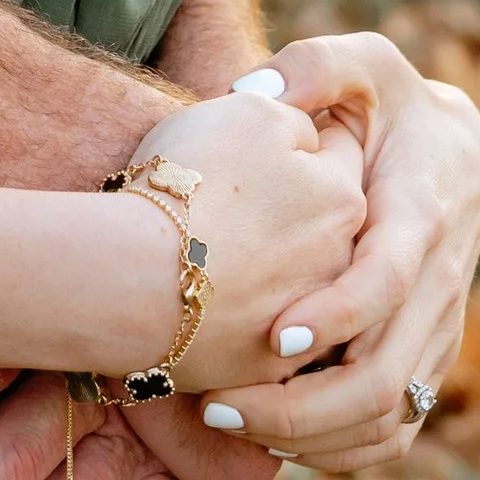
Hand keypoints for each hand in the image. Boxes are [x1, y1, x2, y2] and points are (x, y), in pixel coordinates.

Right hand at [120, 87, 367, 391]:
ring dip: (262, 267)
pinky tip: (196, 297)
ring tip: (205, 252)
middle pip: (317, 222)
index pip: (335, 154)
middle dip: (286, 210)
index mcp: (344, 197)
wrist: (136, 281)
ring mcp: (308, 322)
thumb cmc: (191, 184)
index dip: (292, 143)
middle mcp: (341, 264)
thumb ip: (293, 115)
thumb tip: (305, 136)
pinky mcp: (269, 367)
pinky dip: (236, 315)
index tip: (252, 149)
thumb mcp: (249, 112)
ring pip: (290, 280)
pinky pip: (257, 329)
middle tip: (225, 201)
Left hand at [202, 34, 479, 473]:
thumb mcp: (363, 65)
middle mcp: (438, 288)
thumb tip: (256, 90)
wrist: (461, 153)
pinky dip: (339, 450)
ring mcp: (438, 334)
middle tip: (218, 403)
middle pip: (385, 378)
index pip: (386, 284)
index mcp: (420, 216)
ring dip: (312, 437)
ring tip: (229, 422)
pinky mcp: (430, 361)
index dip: (334, 317)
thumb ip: (315, 65)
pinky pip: (396, 432)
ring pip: (392, 418)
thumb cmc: (393, 106)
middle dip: (301, 406)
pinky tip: (271, 438)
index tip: (269, 337)